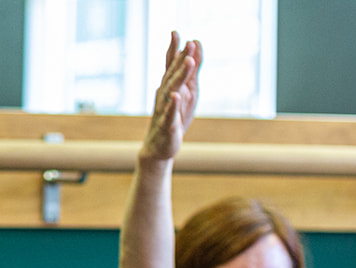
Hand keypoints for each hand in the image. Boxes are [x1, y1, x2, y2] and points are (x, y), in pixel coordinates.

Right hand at [141, 31, 202, 163]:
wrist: (159, 146)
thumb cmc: (175, 117)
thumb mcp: (189, 91)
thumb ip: (193, 69)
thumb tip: (196, 44)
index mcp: (169, 87)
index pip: (170, 66)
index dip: (174, 50)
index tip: (176, 32)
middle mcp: (164, 96)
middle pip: (172, 75)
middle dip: (181, 59)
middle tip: (189, 43)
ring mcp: (164, 110)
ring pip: (172, 92)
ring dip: (180, 77)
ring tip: (188, 62)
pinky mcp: (167, 126)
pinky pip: (169, 115)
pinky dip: (173, 106)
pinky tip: (176, 96)